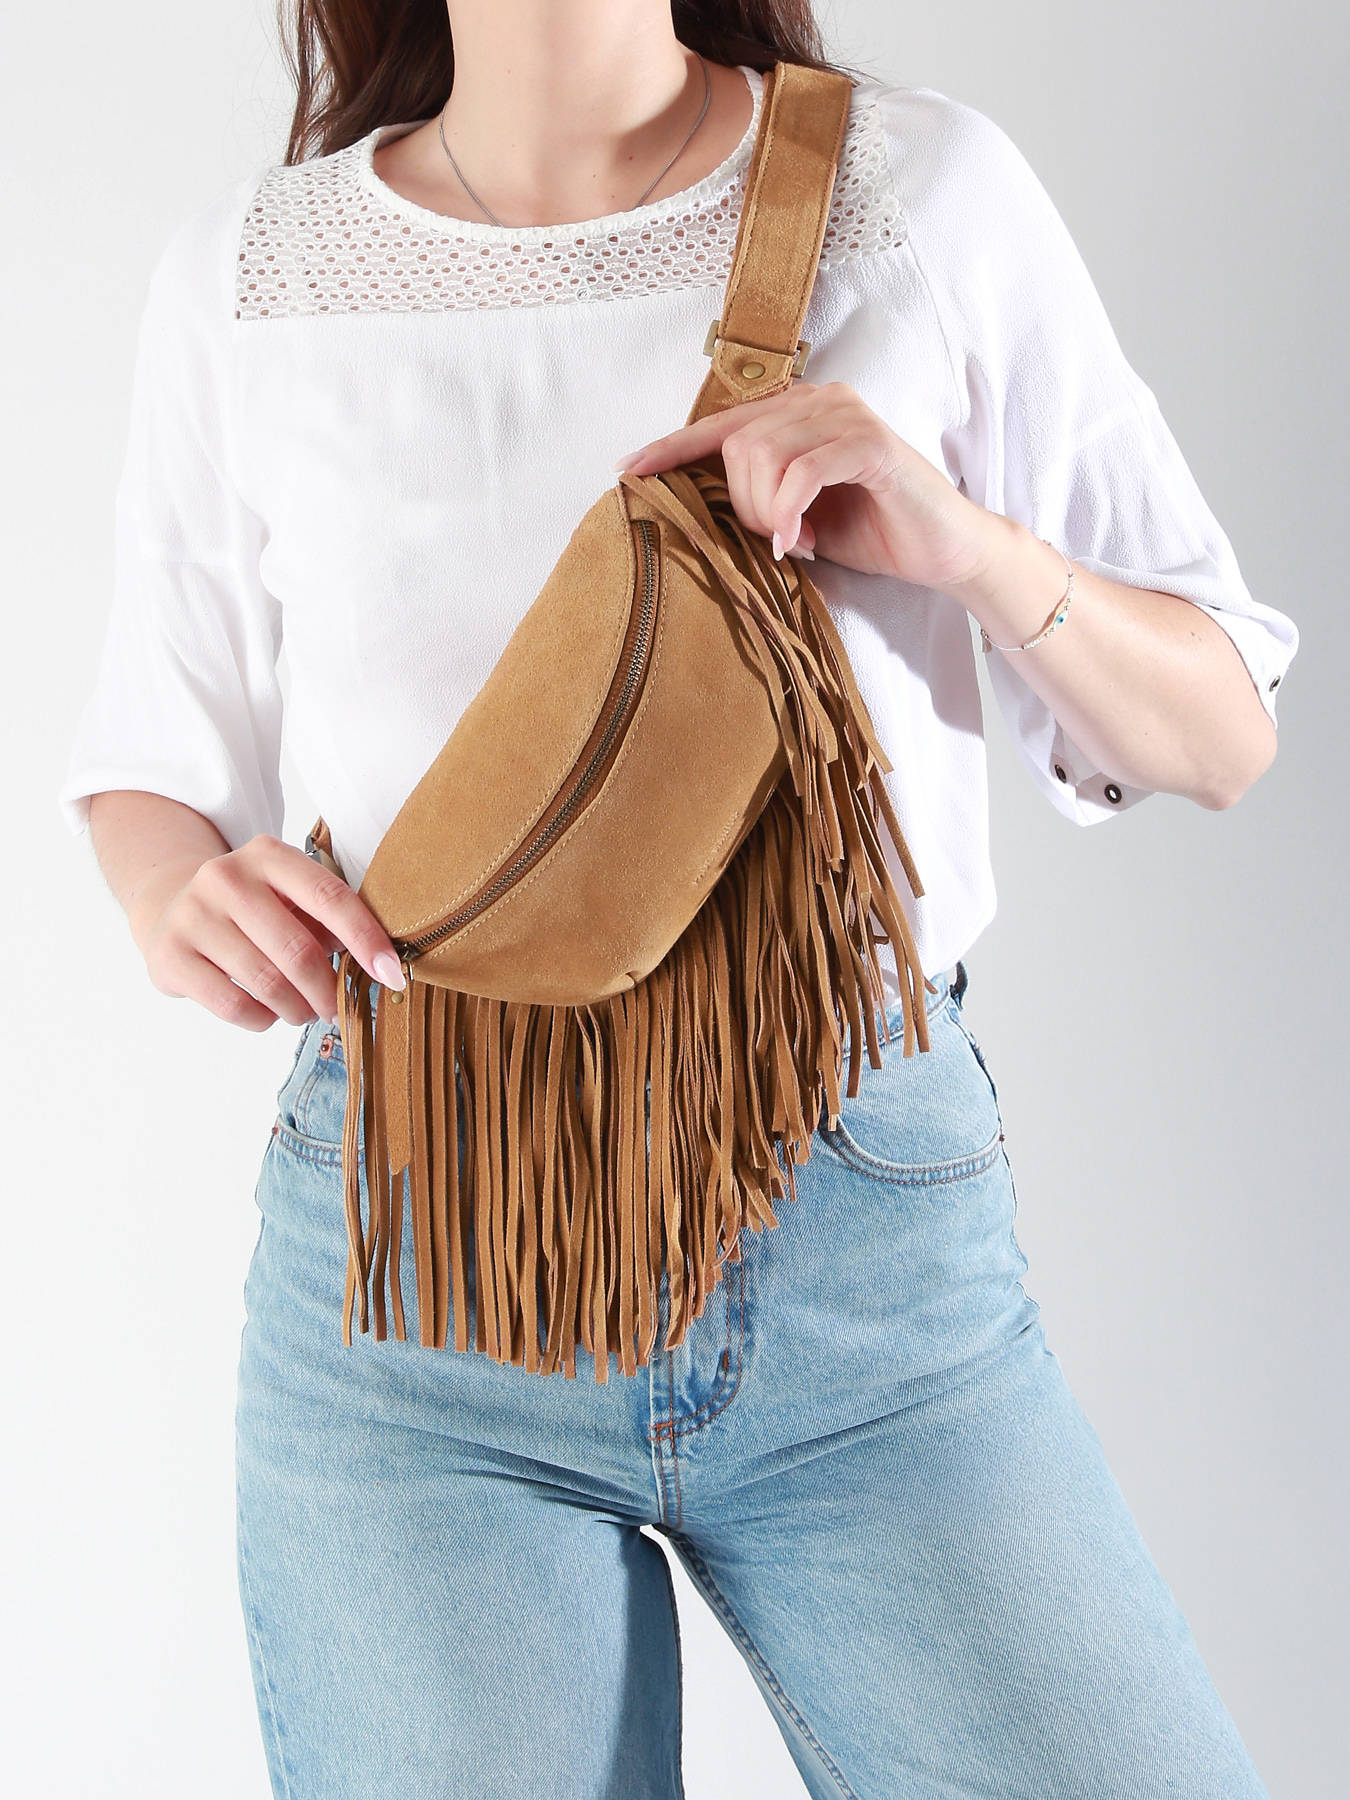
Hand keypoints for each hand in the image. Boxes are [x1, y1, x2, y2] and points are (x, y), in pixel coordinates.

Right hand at [131, 834, 404, 1031]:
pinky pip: (233, 1005)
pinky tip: (267, 1013)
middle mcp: (227, 877)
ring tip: (303, 1012)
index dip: (365, 938)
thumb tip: (380, 966)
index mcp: (268, 855)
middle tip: (337, 1009)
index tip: (391, 974)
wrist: (170, 906)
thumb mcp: (288, 897)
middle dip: (327, 990)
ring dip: (297, 1009)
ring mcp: (193, 915)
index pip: (328, 897)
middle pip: (297, 949)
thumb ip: (328, 921)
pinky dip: (262, 1019)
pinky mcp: (170, 955)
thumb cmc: (251, 908)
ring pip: (267, 982)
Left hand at [614, 379, 998, 589]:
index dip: (670, 448)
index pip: (720, 425)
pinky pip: (803, 470)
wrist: (945, 549)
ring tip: (793, 542)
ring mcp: (846, 415)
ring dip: (766, 511)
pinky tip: (797, 541)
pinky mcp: (869, 443)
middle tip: (775, 540)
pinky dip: (789, 510)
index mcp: (797, 412)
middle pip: (736, 444)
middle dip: (742, 504)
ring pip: (763, 454)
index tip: (627, 472)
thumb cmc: (873, 531)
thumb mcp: (798, 517)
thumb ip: (756, 500)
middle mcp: (819, 399)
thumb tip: (701, 509)